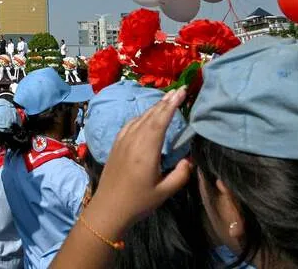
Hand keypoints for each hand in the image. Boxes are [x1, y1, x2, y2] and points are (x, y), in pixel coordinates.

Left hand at [87, 87, 190, 233]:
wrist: (108, 208)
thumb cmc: (138, 202)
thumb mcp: (164, 192)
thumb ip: (180, 175)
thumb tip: (189, 159)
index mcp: (146, 151)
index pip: (160, 122)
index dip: (171, 106)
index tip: (181, 92)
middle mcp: (133, 141)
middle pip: (150, 116)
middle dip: (165, 102)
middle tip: (178, 90)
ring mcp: (122, 141)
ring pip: (139, 118)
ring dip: (153, 108)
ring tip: (166, 99)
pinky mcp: (116, 145)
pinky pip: (130, 124)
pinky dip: (141, 116)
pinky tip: (146, 116)